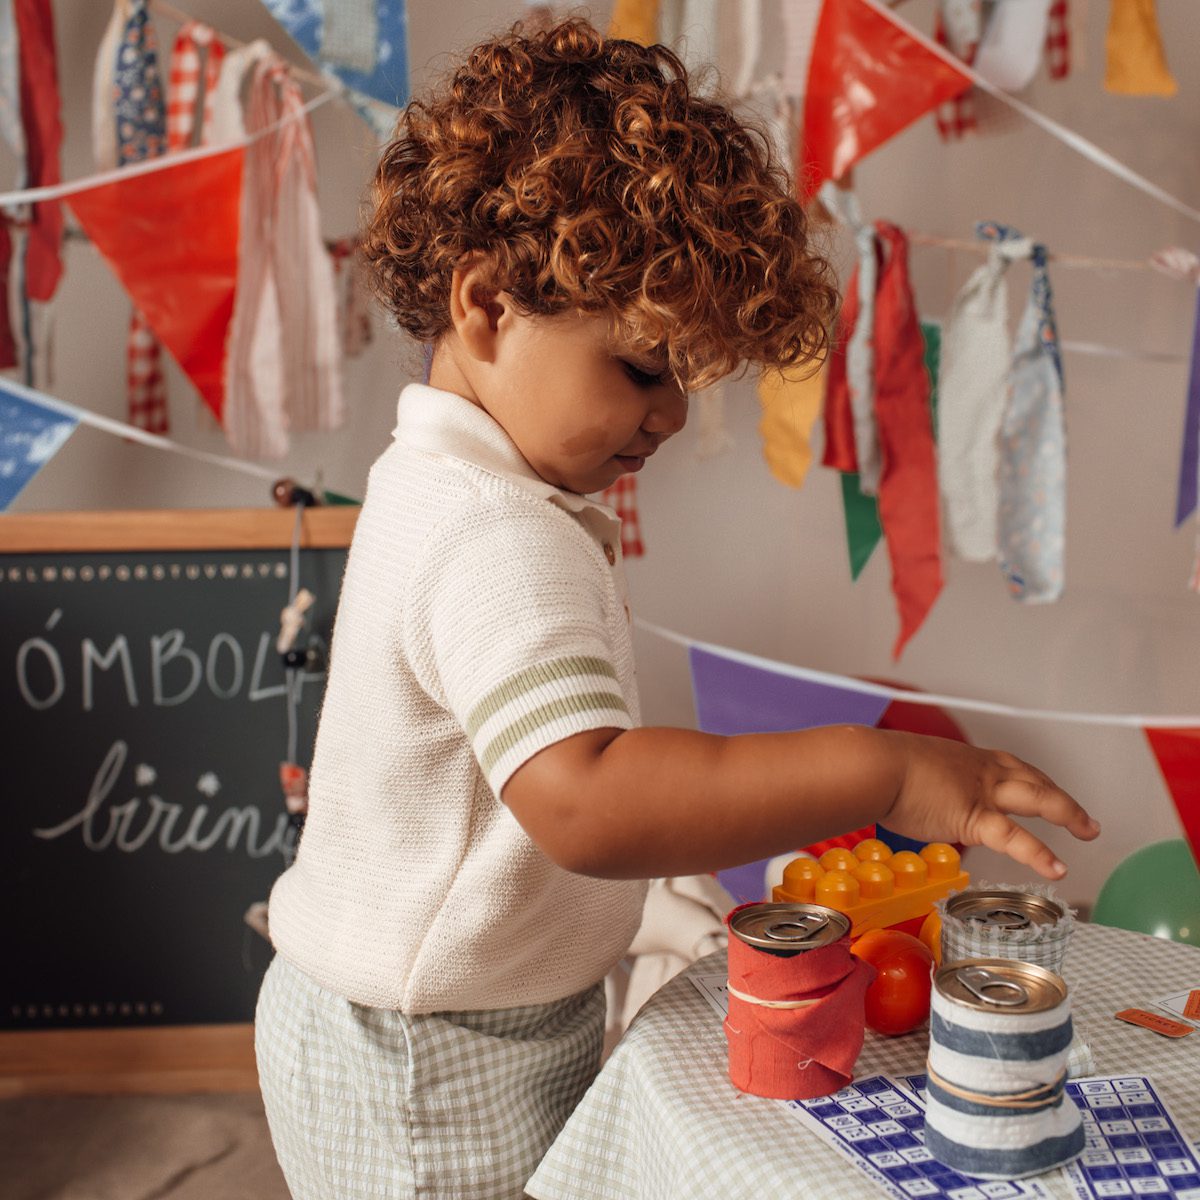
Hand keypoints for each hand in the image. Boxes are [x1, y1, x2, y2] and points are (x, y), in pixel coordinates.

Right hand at [880, 731, 1099, 879]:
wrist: (874, 767)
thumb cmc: (878, 768)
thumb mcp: (909, 768)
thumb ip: (922, 785)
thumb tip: (909, 796)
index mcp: (968, 760)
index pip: (1013, 767)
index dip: (1036, 780)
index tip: (1049, 789)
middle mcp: (982, 771)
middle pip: (1035, 780)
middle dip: (1064, 799)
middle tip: (1085, 820)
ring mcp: (982, 792)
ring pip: (1038, 798)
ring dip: (1068, 814)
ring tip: (1088, 832)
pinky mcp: (975, 817)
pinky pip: (1014, 837)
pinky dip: (1038, 853)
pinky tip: (1057, 869)